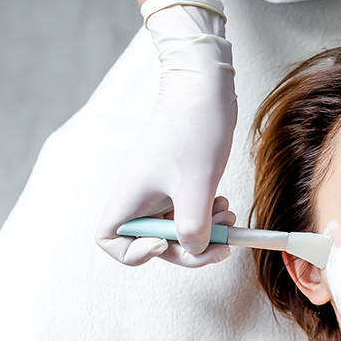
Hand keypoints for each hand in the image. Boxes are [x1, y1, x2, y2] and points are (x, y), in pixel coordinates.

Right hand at [96, 0, 238, 266]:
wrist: (205, 87)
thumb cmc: (194, 129)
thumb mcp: (196, 186)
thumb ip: (193, 227)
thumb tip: (195, 250)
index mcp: (131, 197)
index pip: (110, 240)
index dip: (134, 253)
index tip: (165, 243)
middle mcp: (143, 196)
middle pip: (155, 243)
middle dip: (189, 249)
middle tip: (221, 246)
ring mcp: (163, 189)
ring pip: (178, 229)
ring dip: (205, 234)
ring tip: (229, 221)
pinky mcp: (183, 181)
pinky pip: (192, 212)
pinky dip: (210, 217)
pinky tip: (227, 207)